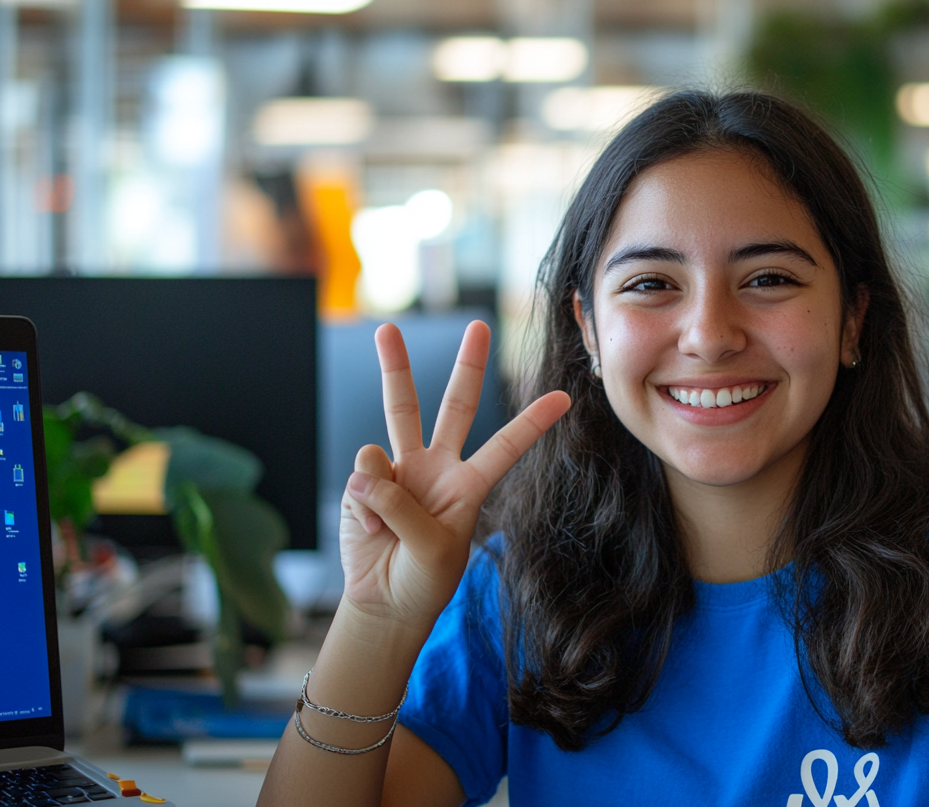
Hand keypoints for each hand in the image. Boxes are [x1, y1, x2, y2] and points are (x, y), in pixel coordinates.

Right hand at [338, 321, 569, 629]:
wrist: (384, 603)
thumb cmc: (421, 581)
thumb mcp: (431, 551)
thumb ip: (403, 510)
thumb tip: (366, 473)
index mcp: (469, 486)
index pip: (505, 447)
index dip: (532, 423)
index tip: (565, 397)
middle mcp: (437, 468)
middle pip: (456, 405)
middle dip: (467, 365)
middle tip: (479, 325)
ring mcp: (400, 470)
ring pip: (399, 409)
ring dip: (394, 368)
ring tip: (387, 340)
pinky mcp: (365, 481)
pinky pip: (363, 474)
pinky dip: (364, 505)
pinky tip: (370, 528)